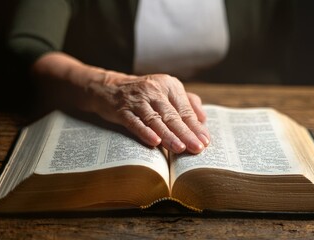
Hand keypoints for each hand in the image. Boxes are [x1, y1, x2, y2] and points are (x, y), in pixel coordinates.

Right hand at [32, 52, 209, 153]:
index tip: (205, 141)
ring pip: (155, 120)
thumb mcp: (166, 91)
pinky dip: (144, 132)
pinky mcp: (121, 109)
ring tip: (180, 148)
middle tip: (197, 148)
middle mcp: (154, 89)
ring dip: (168, 135)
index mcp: (169, 85)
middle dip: (186, 133)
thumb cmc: (143, 94)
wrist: (108, 87)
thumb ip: (187, 102)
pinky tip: (154, 142)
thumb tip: (203, 120)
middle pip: (172, 115)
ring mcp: (137, 99)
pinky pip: (134, 122)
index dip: (195, 126)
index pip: (185, 109)